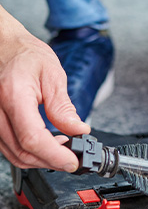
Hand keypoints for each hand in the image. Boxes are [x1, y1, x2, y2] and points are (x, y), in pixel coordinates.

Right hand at [0, 5, 88, 170]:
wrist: (4, 47)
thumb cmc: (26, 55)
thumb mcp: (53, 75)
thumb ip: (63, 107)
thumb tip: (79, 130)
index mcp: (14, 95)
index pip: (32, 138)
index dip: (55, 155)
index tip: (72, 161)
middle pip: (22, 151)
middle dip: (51, 161)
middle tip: (73, 157)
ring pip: (13, 154)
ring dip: (40, 159)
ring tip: (62, 149)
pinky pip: (8, 147)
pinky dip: (29, 151)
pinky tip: (46, 144)